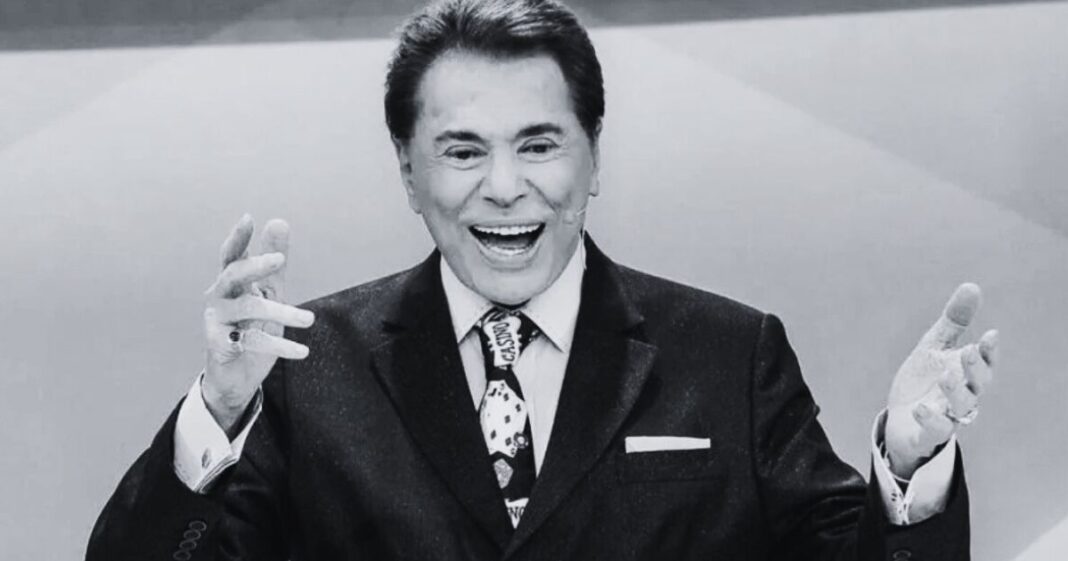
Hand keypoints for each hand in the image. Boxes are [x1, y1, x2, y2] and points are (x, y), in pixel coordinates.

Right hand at [202, 215, 314, 432]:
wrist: (235, 376)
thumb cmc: (250, 328)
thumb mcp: (267, 293)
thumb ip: (275, 263)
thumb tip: (278, 221)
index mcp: (231, 282)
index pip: (232, 255)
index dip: (238, 238)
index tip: (248, 219)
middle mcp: (219, 297)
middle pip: (233, 275)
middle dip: (255, 265)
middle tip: (279, 259)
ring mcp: (217, 321)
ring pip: (248, 308)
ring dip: (282, 312)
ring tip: (310, 319)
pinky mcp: (221, 345)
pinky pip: (253, 341)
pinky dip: (279, 346)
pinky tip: (302, 351)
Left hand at [884, 283, 997, 478]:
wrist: (900, 420)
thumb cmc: (923, 381)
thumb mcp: (935, 348)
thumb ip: (953, 322)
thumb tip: (972, 286)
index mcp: (965, 374)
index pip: (985, 363)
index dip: (989, 351)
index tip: (989, 335)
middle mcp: (961, 396)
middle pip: (977, 385)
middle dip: (975, 369)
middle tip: (968, 351)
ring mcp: (946, 416)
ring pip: (961, 409)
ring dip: (955, 392)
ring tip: (946, 376)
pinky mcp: (927, 434)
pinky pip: (934, 431)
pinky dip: (930, 421)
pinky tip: (921, 408)